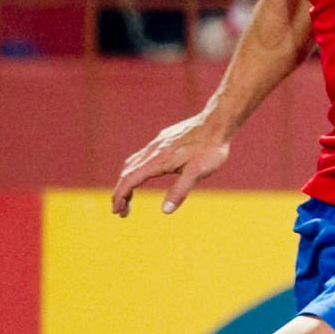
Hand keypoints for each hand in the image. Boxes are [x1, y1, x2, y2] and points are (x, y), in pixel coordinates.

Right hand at [112, 114, 231, 215]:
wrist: (217, 122)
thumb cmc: (210, 148)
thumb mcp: (197, 173)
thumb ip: (180, 191)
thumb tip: (166, 211)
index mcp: (158, 160)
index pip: (130, 179)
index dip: (120, 196)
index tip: (117, 211)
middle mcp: (153, 150)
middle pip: (127, 172)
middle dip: (121, 192)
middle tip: (122, 211)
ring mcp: (157, 143)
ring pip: (133, 163)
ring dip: (127, 181)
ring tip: (129, 197)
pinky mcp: (163, 140)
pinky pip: (142, 156)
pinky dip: (135, 170)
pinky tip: (144, 175)